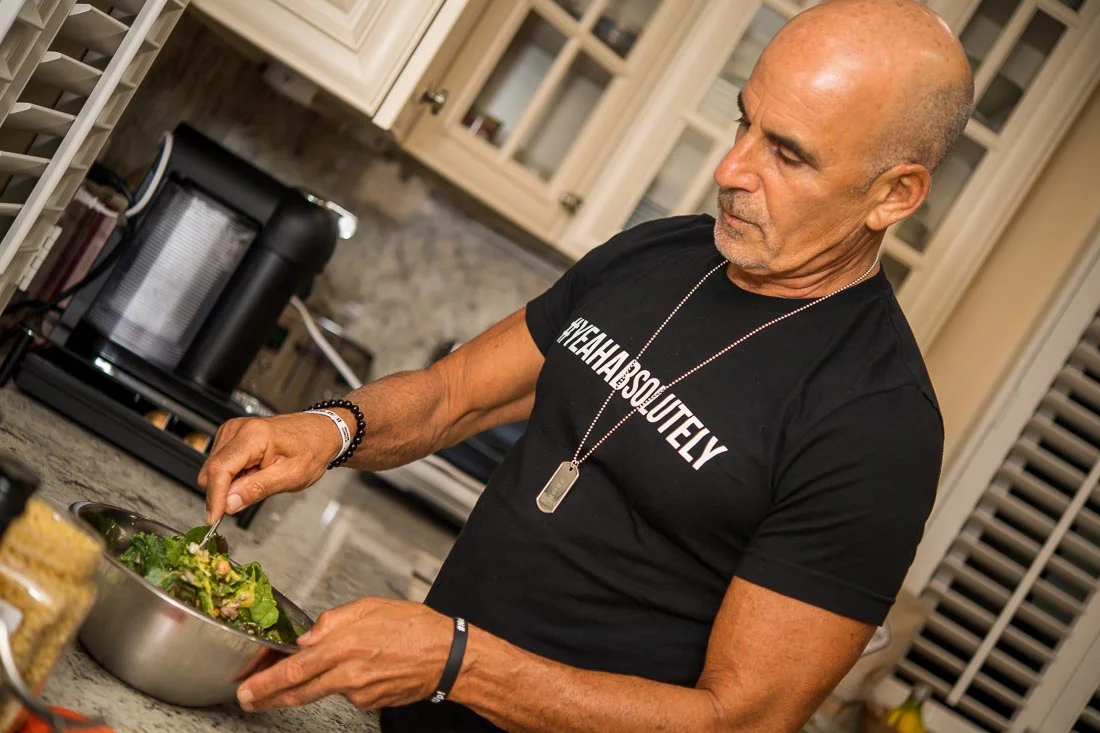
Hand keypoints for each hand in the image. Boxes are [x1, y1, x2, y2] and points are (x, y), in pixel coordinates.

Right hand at [198, 413, 344, 523]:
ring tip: (259, 477)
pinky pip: (219, 464)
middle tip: (252, 494)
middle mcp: (238, 429)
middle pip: (211, 470)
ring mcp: (232, 431)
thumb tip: (229, 504)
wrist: (320, 433)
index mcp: (253, 435)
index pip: (219, 469)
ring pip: (212, 469)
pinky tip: (253, 472)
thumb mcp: (290, 476)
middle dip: (224, 491)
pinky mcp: (231, 437)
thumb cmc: (312, 449)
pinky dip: (232, 475)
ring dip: (229, 483)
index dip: (214, 498)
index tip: (214, 518)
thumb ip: (257, 490)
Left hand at [236, 597, 452, 711]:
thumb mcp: (371, 607)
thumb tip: (308, 635)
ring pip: (323, 691)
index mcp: (346, 645)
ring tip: (313, 674)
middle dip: (268, 697)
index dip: (266, 681)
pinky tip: (361, 669)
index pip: (295, 667)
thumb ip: (333, 620)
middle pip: (298, 690)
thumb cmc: (415, 627)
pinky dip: (344, 683)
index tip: (247, 687)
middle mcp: (349, 674)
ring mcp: (359, 693)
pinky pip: (346, 693)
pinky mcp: (369, 703)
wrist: (447, 655)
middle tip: (249, 699)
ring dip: (310, 685)